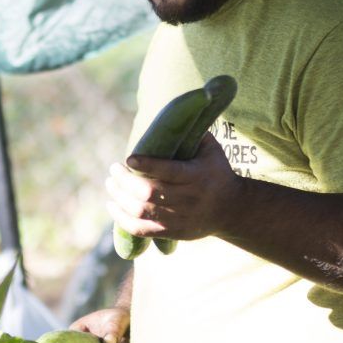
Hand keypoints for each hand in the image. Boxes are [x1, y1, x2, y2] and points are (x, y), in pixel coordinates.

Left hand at [105, 129, 242, 245]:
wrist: (231, 210)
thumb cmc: (217, 171)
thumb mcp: (212, 149)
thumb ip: (194, 132)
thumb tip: (175, 110)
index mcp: (197, 176)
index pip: (168, 171)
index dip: (146, 166)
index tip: (128, 159)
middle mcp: (188, 199)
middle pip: (149, 193)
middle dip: (125, 181)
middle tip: (113, 169)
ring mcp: (180, 218)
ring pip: (142, 211)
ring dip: (119, 197)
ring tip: (110, 184)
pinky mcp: (173, 232)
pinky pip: (142, 230)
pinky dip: (123, 219)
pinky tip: (113, 205)